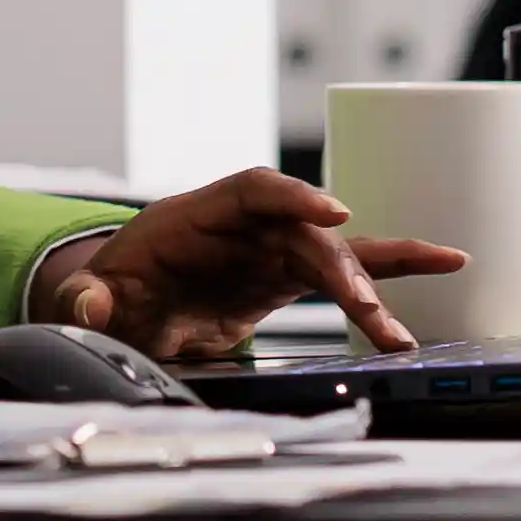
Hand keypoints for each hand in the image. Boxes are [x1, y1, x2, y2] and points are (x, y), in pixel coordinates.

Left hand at [40, 167, 459, 361]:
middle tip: (369, 312)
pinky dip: (381, 284)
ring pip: (332, 256)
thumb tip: (90, 303)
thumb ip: (88, 300)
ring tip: (404, 330)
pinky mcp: (283, 279)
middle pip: (303, 232)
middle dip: (340, 269)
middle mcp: (241, 228)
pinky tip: (432, 283)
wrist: (120, 309)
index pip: (251, 190)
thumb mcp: (91, 298)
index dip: (293, 195)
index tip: (332, 212)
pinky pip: (341, 275)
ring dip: (373, 289)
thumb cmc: (110, 289)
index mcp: (193, 217)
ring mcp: (266, 251)